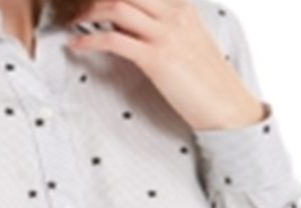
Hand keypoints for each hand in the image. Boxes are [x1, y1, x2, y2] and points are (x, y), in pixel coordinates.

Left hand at [66, 0, 265, 130]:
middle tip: (78, 5)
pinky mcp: (157, 59)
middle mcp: (174, 14)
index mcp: (182, 7)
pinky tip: (77, 44)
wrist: (227, 105)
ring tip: (74, 21)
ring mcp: (166, 34)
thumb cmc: (205, 78)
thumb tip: (127, 23)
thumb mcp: (187, 40)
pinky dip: (89, 39)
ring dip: (88, 12)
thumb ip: (161, 25)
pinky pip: (113, 40)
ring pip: (117, 7)